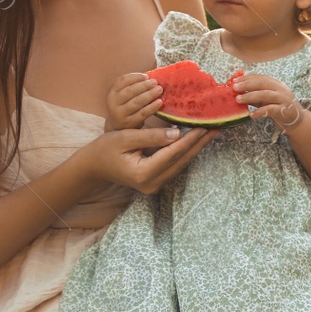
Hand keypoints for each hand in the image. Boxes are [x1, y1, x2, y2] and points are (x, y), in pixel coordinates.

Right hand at [87, 124, 215, 193]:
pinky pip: (175, 164)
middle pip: (182, 161)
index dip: (190, 139)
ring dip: (196, 147)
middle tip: (216, 127)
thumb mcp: (126, 138)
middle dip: (200, 144)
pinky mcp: (156, 181)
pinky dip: (186, 151)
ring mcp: (155, 185)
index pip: (172, 154)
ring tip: (211, 131)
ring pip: (181, 164)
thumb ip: (152, 137)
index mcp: (143, 173)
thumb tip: (178, 133)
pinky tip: (197, 140)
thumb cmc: (105, 149)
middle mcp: (152, 183)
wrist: (94, 166)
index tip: (204, 126)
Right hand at [106, 72, 162, 130]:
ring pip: (137, 102)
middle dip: (144, 85)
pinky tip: (159, 102)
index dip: (135, 77)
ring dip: (149, 94)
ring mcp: (120, 114)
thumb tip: (150, 77)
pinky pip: (143, 113)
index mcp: (112, 92)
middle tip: (155, 82)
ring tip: (159, 89)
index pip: (123, 81)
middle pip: (130, 91)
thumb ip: (133, 86)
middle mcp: (113, 103)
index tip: (146, 76)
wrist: (119, 127)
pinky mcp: (129, 123)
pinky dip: (152, 107)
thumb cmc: (125, 106)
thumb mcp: (123, 96)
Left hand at [231, 71, 302, 131]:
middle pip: (262, 83)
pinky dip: (260, 111)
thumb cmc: (280, 108)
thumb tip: (238, 92)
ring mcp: (283, 99)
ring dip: (250, 96)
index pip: (260, 78)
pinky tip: (252, 115)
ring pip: (265, 95)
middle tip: (234, 87)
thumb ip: (256, 95)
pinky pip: (271, 109)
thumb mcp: (267, 100)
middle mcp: (280, 89)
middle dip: (247, 84)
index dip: (247, 78)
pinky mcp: (285, 111)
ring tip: (238, 99)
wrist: (298, 121)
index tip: (235, 80)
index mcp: (276, 84)